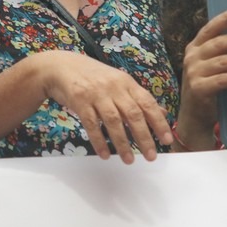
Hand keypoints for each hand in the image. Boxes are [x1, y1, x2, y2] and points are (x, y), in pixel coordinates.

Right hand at [36, 52, 172, 163]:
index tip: (166, 140)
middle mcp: (113, 87)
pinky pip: (91, 124)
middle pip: (132, 114)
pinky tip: (105, 154)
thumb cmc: (91, 76)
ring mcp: (95, 93)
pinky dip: (99, 141)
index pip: (147, 103)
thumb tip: (162, 113)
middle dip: (144, 137)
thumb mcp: (117, 82)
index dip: (158, 122)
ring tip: (129, 160)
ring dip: (122, 143)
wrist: (60, 66)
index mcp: (126, 82)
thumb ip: (137, 97)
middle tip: (151, 156)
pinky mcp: (79, 101)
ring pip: (113, 121)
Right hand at [176, 5, 226, 149]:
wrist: (194, 116)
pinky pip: (222, 80)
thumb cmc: (208, 87)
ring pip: (223, 61)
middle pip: (218, 44)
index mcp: (194, 48)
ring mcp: (193, 73)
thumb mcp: (210, 66)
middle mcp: (191, 58)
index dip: (225, 19)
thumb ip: (221, 53)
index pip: (209, 29)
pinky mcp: (198, 89)